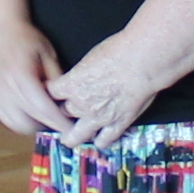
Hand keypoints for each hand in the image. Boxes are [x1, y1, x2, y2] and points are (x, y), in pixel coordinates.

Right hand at [0, 22, 70, 140]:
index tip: (70, 128)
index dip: (58, 122)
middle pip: (30, 120)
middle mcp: (6, 87)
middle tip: (59, 119)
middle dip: (47, 124)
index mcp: (21, 75)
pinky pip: (5, 118)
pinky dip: (18, 120)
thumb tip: (67, 99)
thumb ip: (56, 77)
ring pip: (16, 124)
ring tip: (43, 115)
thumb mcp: (47, 52)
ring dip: (32, 124)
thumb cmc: (23, 37)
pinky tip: (27, 111)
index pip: (43, 108)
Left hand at [50, 34, 167, 146]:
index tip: (52, 94)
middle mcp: (81, 104)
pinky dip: (100, 141)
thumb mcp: (90, 57)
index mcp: (71, 85)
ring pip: (76, 136)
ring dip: (73, 135)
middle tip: (65, 112)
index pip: (51, 94)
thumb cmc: (119, 52)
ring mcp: (98, 117)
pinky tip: (99, 139)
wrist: (142, 61)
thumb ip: (82, 73)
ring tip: (72, 136)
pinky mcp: (117, 124)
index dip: (51, 94)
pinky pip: (103, 141)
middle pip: (62, 114)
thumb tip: (82, 76)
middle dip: (63, 112)